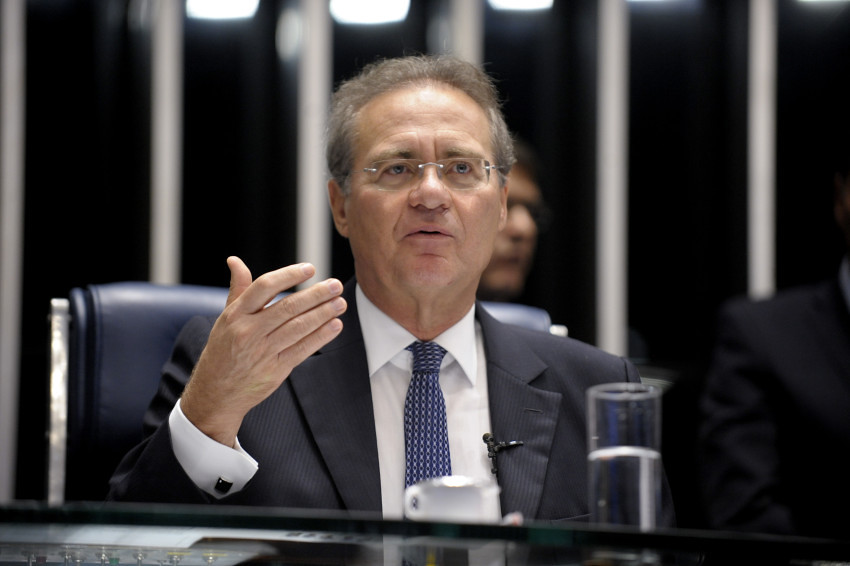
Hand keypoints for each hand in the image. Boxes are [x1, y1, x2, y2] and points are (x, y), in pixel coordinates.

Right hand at [180, 256, 345, 446]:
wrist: (216, 391)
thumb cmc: (223, 350)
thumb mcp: (226, 318)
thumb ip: (238, 289)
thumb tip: (235, 260)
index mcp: (236, 314)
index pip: (265, 287)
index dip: (289, 275)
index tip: (310, 269)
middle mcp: (249, 331)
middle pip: (288, 308)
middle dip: (316, 295)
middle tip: (335, 285)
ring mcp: (263, 352)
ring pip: (298, 328)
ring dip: (323, 314)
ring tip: (340, 303)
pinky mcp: (276, 370)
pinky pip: (302, 349)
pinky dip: (321, 336)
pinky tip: (335, 325)